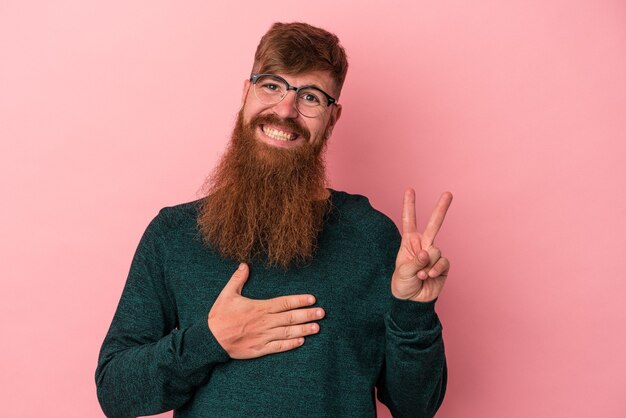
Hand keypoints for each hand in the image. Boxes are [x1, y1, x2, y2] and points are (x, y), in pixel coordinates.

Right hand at [208, 263, 324, 358]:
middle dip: (307, 314)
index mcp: (259, 308)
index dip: (299, 300)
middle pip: (290, 317)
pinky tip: (301, 341)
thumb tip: (244, 265)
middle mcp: (264, 322)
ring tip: (317, 327)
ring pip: (287, 332)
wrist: (210, 340)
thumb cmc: (219, 317)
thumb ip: (237, 279)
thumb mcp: (226, 295)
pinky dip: (290, 344)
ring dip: (303, 329)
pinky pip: (278, 347)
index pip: (284, 303)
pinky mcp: (260, 349)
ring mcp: (263, 336)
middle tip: (322, 313)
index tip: (312, 299)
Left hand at [391, 189, 452, 302]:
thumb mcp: (403, 272)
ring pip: (435, 251)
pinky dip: (435, 269)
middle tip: (448, 193)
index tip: (410, 189)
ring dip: (427, 264)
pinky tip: (428, 276)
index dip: (409, 205)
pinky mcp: (443, 266)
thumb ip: (415, 261)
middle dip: (441, 208)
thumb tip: (428, 253)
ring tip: (419, 275)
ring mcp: (434, 255)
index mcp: (409, 242)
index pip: (409, 221)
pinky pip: (442, 262)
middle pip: (434, 224)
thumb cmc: (403, 285)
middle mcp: (423, 245)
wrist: (413, 302)